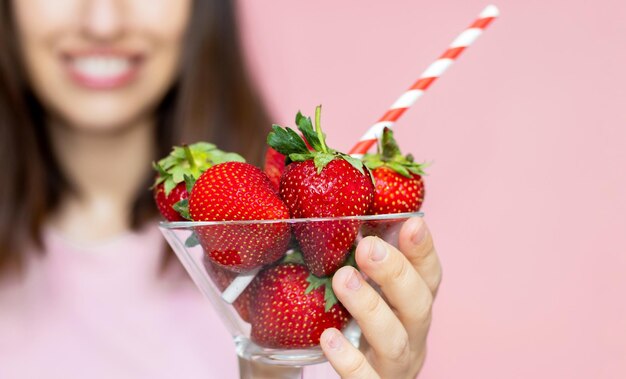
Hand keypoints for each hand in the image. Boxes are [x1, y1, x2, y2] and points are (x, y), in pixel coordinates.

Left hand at [320, 217, 440, 378]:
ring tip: (342, 279)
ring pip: (394, 340)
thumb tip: (349, 218)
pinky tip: (329, 337)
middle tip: (368, 248)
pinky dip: (350, 359)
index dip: (423, 251)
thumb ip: (367, 266)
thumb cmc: (365, 332)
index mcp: (414, 308)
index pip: (430, 277)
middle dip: (396, 273)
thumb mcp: (375, 297)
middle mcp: (413, 337)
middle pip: (417, 305)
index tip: (412, 223)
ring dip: (371, 307)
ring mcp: (396, 366)